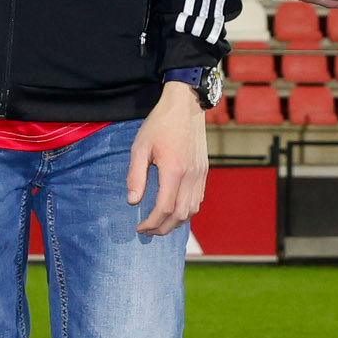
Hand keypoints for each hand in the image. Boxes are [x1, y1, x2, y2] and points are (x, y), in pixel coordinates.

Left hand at [128, 82, 209, 236]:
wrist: (185, 106)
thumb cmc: (160, 125)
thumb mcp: (140, 147)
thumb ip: (136, 176)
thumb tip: (132, 201)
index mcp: (174, 170)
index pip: (164, 208)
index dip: (151, 223)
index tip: (139, 227)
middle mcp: (191, 176)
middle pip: (180, 215)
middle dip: (162, 228)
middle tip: (147, 231)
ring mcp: (200, 174)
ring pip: (192, 210)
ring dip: (175, 223)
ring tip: (159, 225)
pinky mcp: (204, 171)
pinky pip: (198, 200)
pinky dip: (186, 212)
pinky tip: (173, 211)